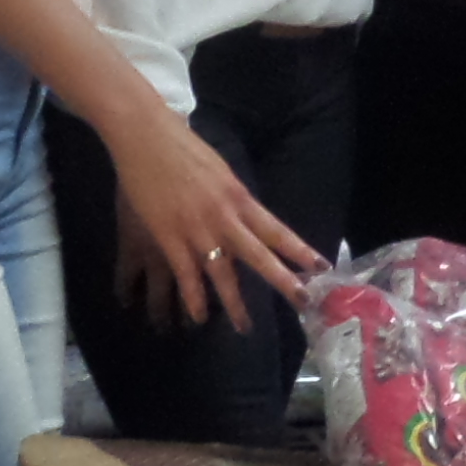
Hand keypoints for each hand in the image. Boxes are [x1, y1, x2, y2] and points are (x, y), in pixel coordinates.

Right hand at [111, 102, 315, 331]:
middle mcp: (225, 217)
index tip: (320, 266)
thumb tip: (247, 217)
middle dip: (283, 282)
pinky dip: (195, 298)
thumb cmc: (182, 148)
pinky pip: (187, 276)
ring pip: (223, 274)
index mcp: (239, 197)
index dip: (299, 250)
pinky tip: (200, 317)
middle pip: (259, 256)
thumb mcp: (220, 171)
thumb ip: (234, 198)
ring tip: (245, 327)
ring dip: (235, 303)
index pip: (276, 230)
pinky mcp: (169, 237)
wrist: (145, 137)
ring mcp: (197, 229)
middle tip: (302, 303)